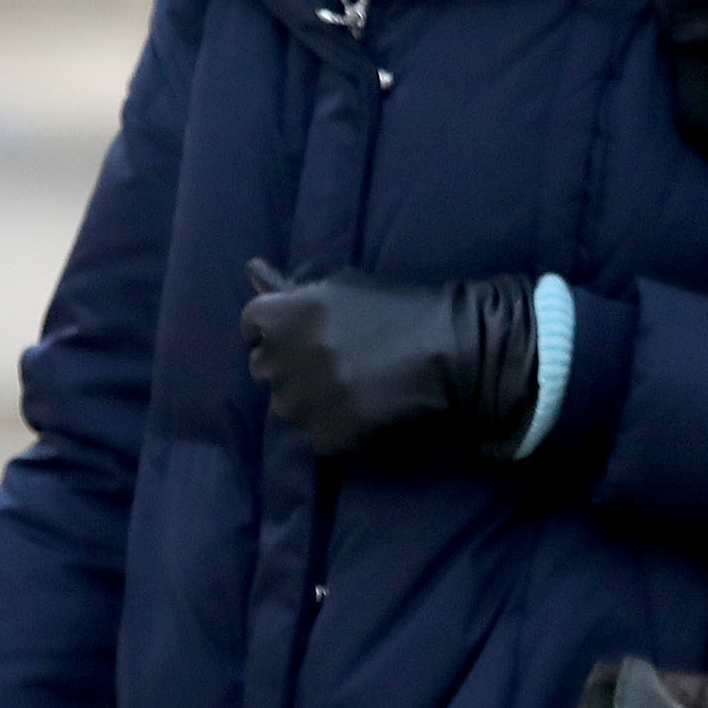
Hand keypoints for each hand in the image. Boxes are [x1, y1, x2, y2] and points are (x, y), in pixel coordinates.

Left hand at [239, 262, 537, 456]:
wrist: (454, 353)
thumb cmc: (404, 310)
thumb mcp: (345, 287)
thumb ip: (295, 289)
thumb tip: (252, 271)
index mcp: (286, 313)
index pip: (252, 324)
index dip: (274, 330)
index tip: (299, 335)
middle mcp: (286, 357)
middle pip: (264, 367)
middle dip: (290, 363)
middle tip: (330, 362)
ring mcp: (305, 401)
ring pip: (286, 404)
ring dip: (308, 397)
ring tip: (348, 389)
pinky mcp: (326, 436)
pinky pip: (313, 433)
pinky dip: (333, 425)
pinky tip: (363, 411)